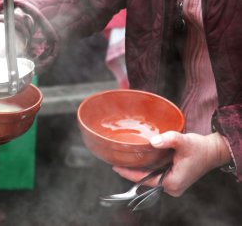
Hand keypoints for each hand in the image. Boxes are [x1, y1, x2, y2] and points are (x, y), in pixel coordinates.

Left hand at [112, 131, 231, 196]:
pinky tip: (137, 160)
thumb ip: (169, 140)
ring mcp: (172, 185)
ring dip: (138, 169)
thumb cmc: (199, 147)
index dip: (129, 174)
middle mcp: (171, 187)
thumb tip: (153, 141)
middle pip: (145, 180)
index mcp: (172, 183)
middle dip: (131, 171)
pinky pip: (155, 175)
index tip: (116, 167)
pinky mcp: (173, 180)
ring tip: (123, 160)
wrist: (212, 151)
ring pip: (150, 178)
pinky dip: (147, 168)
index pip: (144, 180)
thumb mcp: (183, 141)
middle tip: (116, 160)